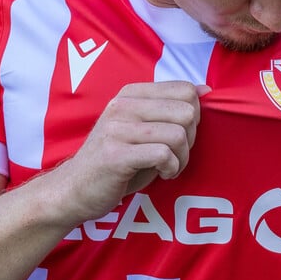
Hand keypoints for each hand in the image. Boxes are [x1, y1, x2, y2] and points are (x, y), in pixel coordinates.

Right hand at [53, 81, 207, 225]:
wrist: (74, 189)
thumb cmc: (117, 159)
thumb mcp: (143, 127)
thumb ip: (170, 108)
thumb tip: (206, 90)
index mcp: (131, 93)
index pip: (185, 89)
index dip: (194, 116)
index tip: (180, 135)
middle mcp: (123, 106)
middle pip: (186, 112)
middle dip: (191, 138)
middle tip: (176, 154)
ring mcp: (117, 129)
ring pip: (178, 134)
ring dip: (182, 158)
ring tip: (169, 167)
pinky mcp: (115, 155)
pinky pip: (163, 154)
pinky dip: (171, 168)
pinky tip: (162, 174)